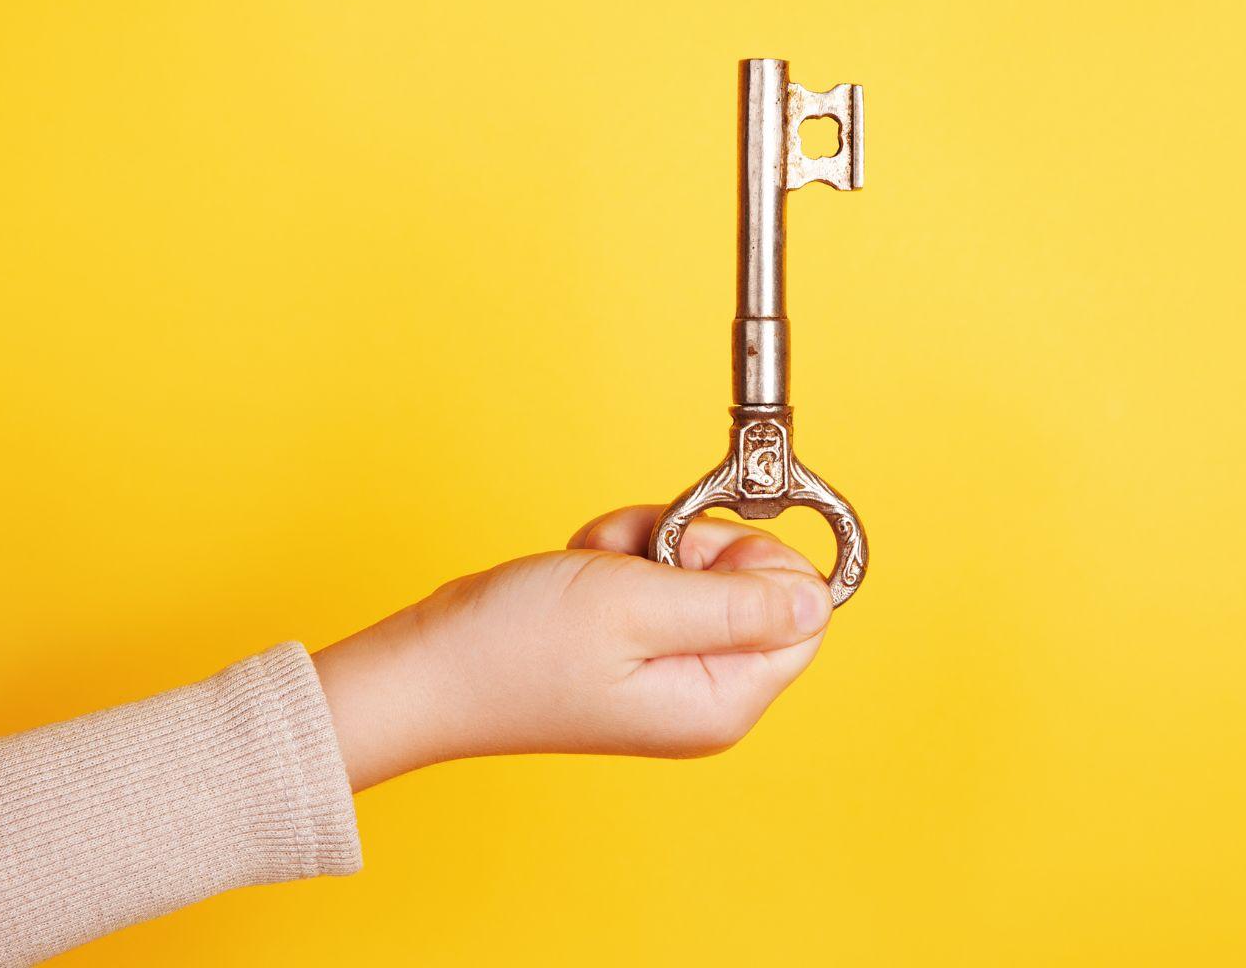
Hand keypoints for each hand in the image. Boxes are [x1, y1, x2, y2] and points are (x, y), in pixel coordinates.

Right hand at [311, 505, 832, 790]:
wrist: (428, 667)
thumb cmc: (516, 646)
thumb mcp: (639, 606)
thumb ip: (738, 601)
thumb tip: (818, 600)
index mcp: (722, 702)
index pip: (804, 614)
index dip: (757, 560)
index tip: (694, 544)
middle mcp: (705, 696)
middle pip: (754, 585)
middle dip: (694, 545)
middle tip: (638, 553)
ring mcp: (670, 673)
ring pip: (702, 569)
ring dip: (649, 543)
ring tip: (597, 561)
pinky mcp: (636, 650)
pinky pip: (661, 577)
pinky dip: (623, 556)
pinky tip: (582, 567)